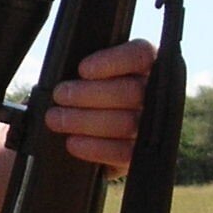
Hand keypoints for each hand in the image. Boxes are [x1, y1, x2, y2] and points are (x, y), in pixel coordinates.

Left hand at [45, 38, 155, 176]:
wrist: (90, 140)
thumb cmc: (86, 101)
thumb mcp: (88, 80)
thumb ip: (87, 75)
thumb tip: (67, 76)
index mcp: (146, 68)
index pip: (141, 56)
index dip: (113, 61)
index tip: (82, 69)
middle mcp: (156, 96)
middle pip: (131, 91)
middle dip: (88, 94)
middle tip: (59, 95)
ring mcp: (153, 128)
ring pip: (126, 122)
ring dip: (84, 120)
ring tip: (55, 119)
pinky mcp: (142, 156)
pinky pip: (123, 153)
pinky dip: (95, 148)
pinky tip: (72, 143)